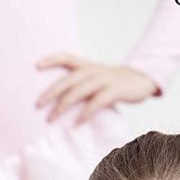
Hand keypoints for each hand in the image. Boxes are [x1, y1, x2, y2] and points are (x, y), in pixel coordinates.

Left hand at [35, 52, 158, 124]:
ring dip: (63, 105)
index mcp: (88, 65)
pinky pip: (97, 102)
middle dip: (51, 92)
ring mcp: (104, 80)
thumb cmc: (116, 82)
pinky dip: (86, 113)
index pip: (66, 57)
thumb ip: (82, 83)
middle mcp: (93, 70)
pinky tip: (77, 123)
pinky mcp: (115, 91)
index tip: (36, 65)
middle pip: (68, 79)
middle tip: (37, 105)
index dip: (51, 59)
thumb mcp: (98, 76)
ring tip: (51, 118)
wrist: (142, 79)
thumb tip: (62, 98)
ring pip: (79, 90)